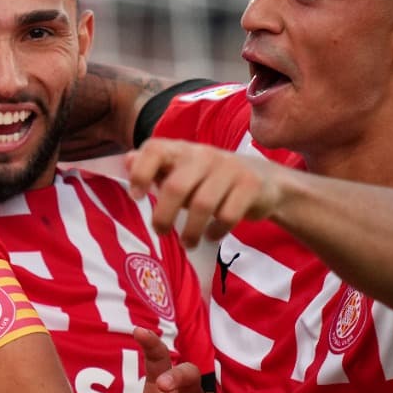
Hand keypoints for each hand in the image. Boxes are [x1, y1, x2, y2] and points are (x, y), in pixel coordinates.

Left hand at [126, 138, 290, 246]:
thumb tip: (126, 160)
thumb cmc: (211, 180)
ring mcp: (229, 168)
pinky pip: (228, 214)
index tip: (136, 196)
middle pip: (176, 186)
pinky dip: (216, 230)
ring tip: (188, 243)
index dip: (141, 171)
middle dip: (164, 215)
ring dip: (191, 231)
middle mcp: (204, 155)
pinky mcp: (250, 185)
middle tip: (161, 232)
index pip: (155, 149)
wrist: (265, 181)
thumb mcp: (183, 172)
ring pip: (202, 204)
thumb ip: (155, 169)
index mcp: (182, 151)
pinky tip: (211, 236)